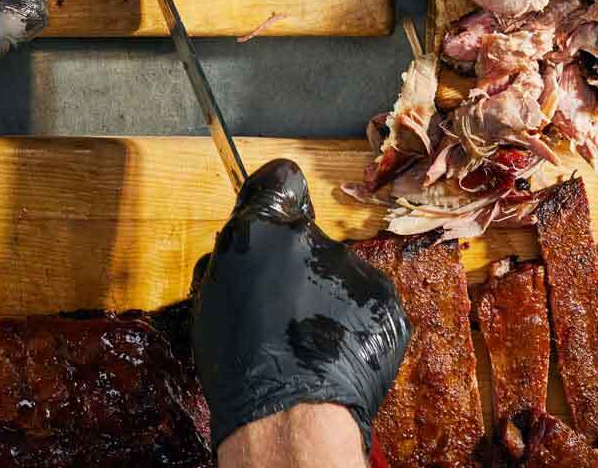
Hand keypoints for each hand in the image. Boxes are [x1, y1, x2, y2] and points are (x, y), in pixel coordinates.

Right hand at [191, 159, 410, 452]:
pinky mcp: (386, 302)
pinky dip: (354, 321)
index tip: (275, 213)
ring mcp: (355, 270)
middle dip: (298, 261)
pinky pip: (366, 301)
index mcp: (261, 231)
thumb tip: (249, 234)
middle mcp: (313, 239)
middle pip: (309, 235)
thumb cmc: (240, 364)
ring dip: (328, 294)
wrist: (291, 417)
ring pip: (340, 271)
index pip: (280, 180)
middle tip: (284, 306)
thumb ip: (236, 254)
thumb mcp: (211, 297)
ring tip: (309, 338)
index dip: (276, 197)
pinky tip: (335, 350)